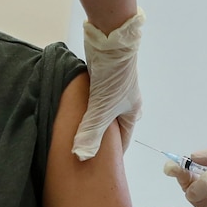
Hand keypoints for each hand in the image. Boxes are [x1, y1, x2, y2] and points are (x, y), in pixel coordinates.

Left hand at [72, 8, 144, 160]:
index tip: (97, 164)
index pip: (122, 140)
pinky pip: (93, 99)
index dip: (110, 153)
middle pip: (112, 126)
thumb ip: (91, 133)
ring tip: (75, 132)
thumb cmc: (113, 79)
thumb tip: (81, 157)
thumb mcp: (101, 110)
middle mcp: (126, 102)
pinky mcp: (102, 78)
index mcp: (132, 112)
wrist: (111, 41)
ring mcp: (114, 89)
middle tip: (83, 148)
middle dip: (99, 137)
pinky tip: (73, 110)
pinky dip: (85, 106)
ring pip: (101, 111)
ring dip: (90, 120)